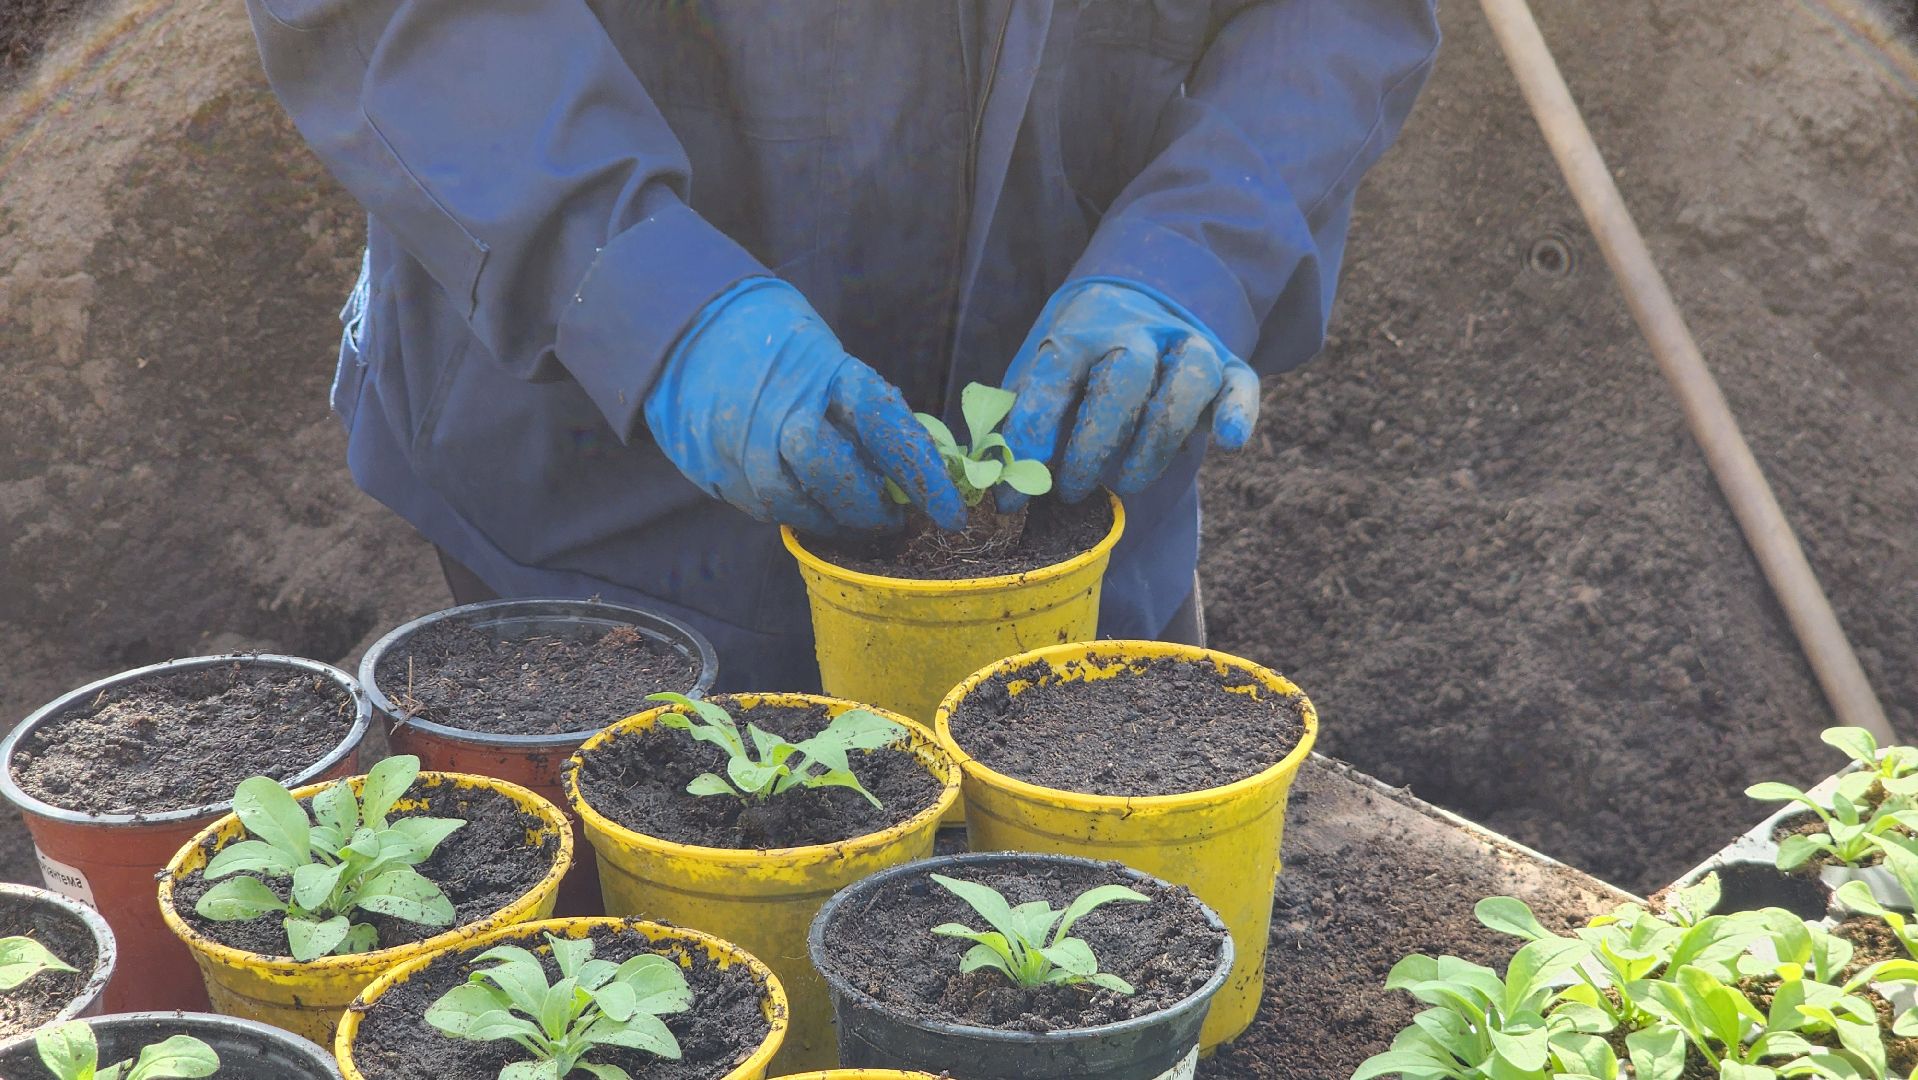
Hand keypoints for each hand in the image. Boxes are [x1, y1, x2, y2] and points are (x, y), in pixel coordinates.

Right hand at [644, 279, 965, 533]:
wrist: (685, 327)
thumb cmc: (774, 341)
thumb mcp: (823, 356)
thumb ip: (857, 408)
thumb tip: (908, 468)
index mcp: (821, 369)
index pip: (885, 424)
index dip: (922, 473)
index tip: (951, 512)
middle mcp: (779, 407)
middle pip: (833, 473)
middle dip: (868, 508)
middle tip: (892, 520)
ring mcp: (739, 442)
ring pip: (793, 504)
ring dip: (832, 522)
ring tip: (853, 522)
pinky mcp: (714, 469)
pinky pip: (762, 508)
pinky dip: (795, 515)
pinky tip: (811, 508)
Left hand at [999, 281, 1259, 508]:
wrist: (1133, 302)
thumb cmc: (1077, 364)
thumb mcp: (1040, 379)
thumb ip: (1024, 420)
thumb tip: (997, 478)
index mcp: (1078, 333)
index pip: (1053, 379)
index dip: (1030, 438)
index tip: (1011, 494)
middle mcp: (1135, 331)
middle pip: (1125, 375)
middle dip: (1096, 442)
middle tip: (1073, 490)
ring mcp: (1186, 343)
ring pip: (1186, 378)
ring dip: (1157, 439)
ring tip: (1127, 484)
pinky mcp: (1227, 364)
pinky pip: (1240, 383)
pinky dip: (1238, 411)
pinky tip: (1227, 442)